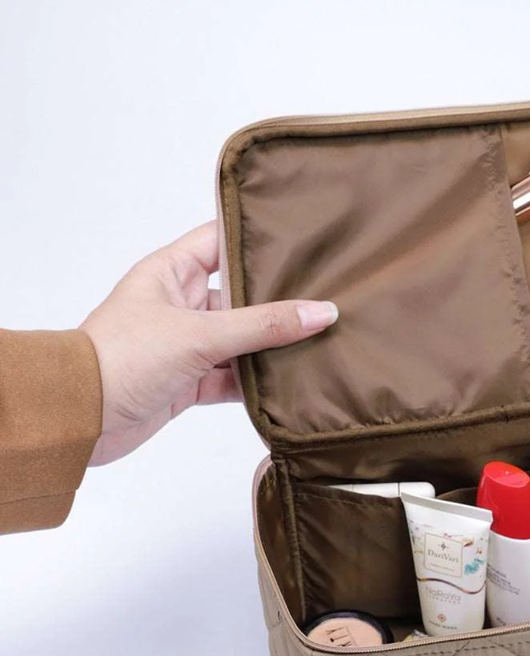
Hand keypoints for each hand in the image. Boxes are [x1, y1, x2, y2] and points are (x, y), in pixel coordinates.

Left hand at [79, 220, 336, 465]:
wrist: (80, 417)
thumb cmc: (124, 358)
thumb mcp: (201, 334)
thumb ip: (264, 325)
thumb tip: (321, 312)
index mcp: (170, 272)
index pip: (220, 240)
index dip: (257, 237)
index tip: (301, 238)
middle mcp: (179, 304)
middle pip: (240, 295)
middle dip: (277, 300)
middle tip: (324, 294)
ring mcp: (186, 345)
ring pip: (241, 340)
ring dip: (271, 346)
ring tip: (319, 339)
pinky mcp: (190, 381)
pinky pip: (233, 377)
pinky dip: (257, 382)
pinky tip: (290, 382)